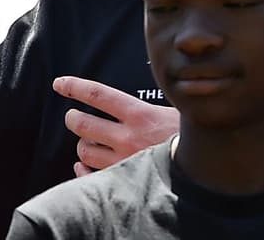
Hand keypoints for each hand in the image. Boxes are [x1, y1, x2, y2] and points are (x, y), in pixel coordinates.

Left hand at [55, 76, 178, 176]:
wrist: (203, 166)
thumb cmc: (189, 134)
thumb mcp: (171, 111)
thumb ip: (145, 108)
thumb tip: (127, 99)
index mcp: (140, 114)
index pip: (99, 95)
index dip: (75, 87)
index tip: (60, 84)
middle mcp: (128, 136)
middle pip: (84, 124)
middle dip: (72, 118)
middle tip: (72, 116)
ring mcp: (123, 160)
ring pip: (85, 151)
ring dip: (82, 143)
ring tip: (86, 139)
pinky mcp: (124, 178)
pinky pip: (90, 176)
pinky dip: (83, 170)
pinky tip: (84, 166)